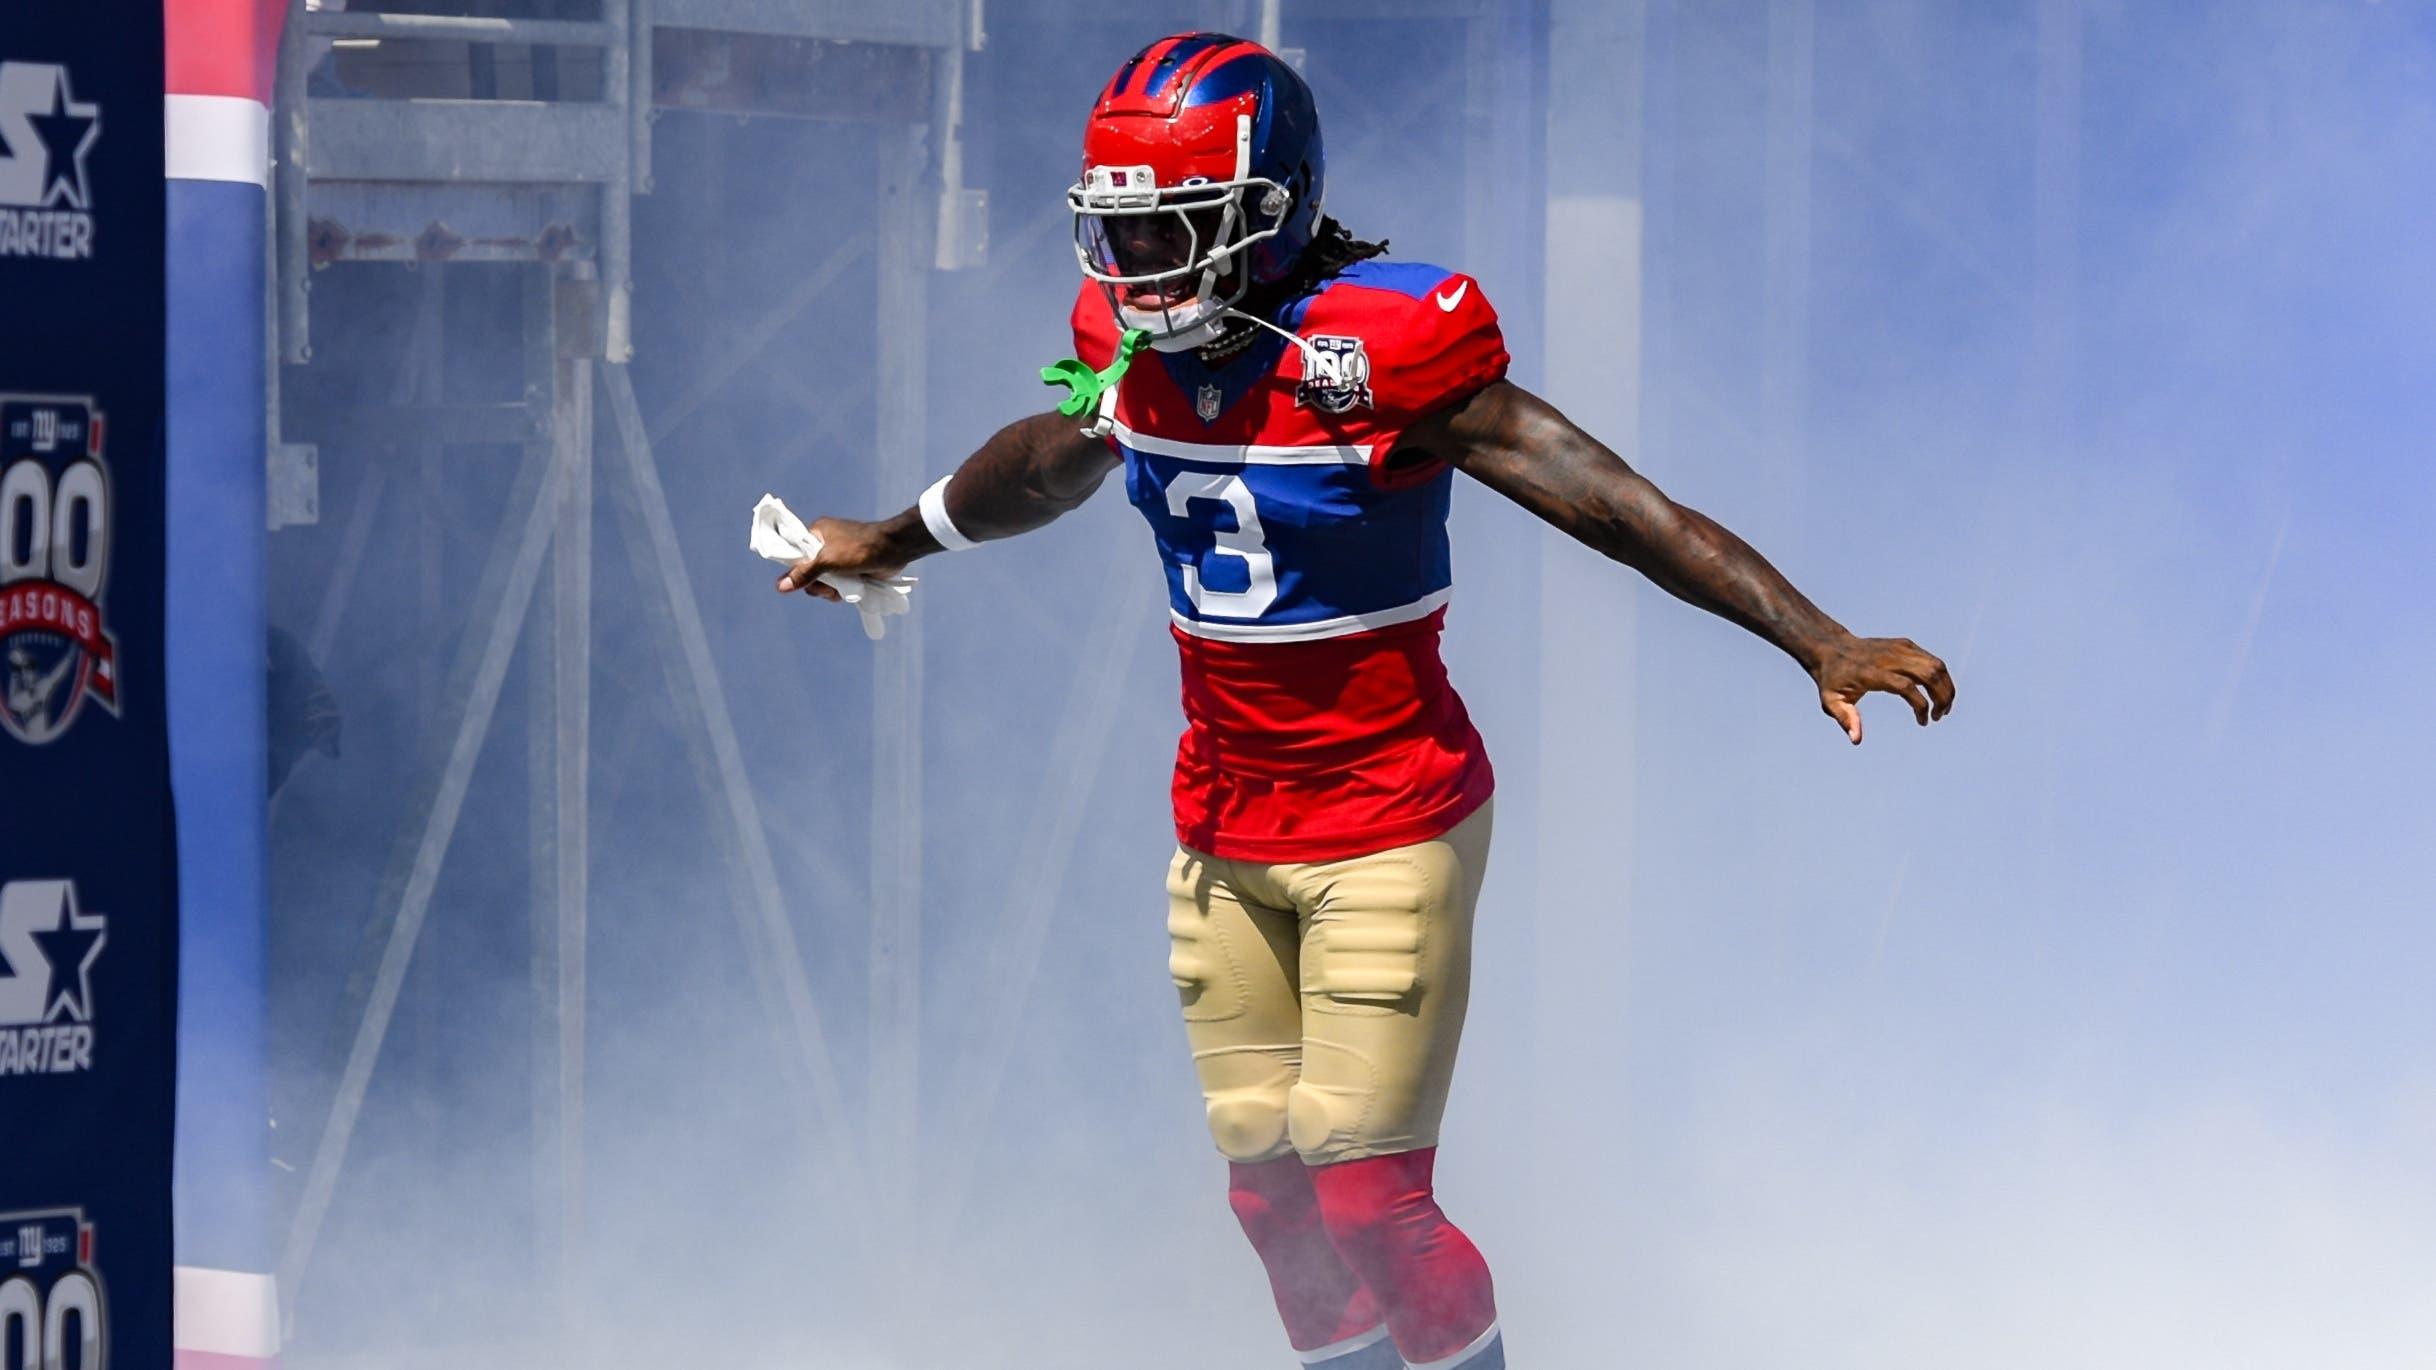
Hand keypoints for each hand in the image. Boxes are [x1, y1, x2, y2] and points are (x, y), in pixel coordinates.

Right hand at [774, 515, 910, 600]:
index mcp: (817, 533)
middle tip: (829, 587)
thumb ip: (804, 573)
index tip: (806, 580)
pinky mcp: (851, 569)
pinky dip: (842, 590)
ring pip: (824, 581)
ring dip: (831, 590)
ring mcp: (839, 557)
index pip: (796, 554)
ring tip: (842, 590)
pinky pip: (838, 584)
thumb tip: (780, 587)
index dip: (798, 570)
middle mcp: (825, 544)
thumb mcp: (828, 561)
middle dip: (818, 585)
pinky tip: (850, 591)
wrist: (894, 549)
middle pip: (809, 572)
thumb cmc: (860, 549)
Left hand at [1810, 634, 1953, 744]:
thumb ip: (1845, 719)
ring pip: (1937, 664)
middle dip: (1942, 697)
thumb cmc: (1833, 679)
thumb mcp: (1831, 701)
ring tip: (1943, 707)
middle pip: (1930, 673)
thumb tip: (1856, 740)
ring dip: (1947, 687)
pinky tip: (1937, 692)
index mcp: (1874, 672)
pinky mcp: (1905, 644)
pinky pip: (1931, 659)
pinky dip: (1941, 676)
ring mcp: (1900, 648)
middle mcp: (1890, 657)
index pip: (1907, 687)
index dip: (1920, 705)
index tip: (1923, 722)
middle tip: (1939, 716)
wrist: (1832, 648)